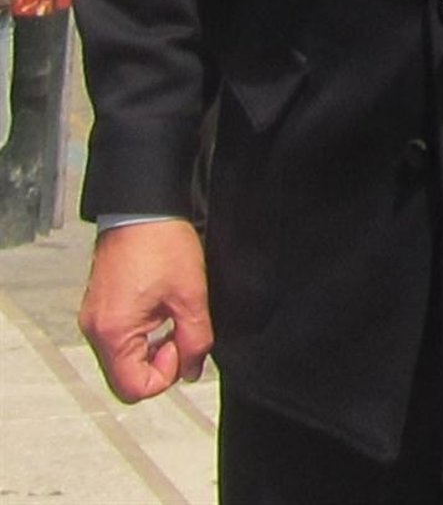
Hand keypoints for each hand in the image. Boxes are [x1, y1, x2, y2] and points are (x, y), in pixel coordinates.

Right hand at [78, 219, 212, 401]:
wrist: (142, 207)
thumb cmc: (163, 245)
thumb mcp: (191, 295)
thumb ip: (196, 339)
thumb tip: (192, 370)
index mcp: (112, 334)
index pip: (134, 389)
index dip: (167, 373)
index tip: (182, 342)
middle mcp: (95, 331)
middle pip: (126, 377)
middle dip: (160, 361)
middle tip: (180, 328)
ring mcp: (93, 319)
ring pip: (124, 358)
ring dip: (152, 346)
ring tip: (171, 313)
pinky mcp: (99, 307)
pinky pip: (119, 338)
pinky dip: (142, 333)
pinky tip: (159, 307)